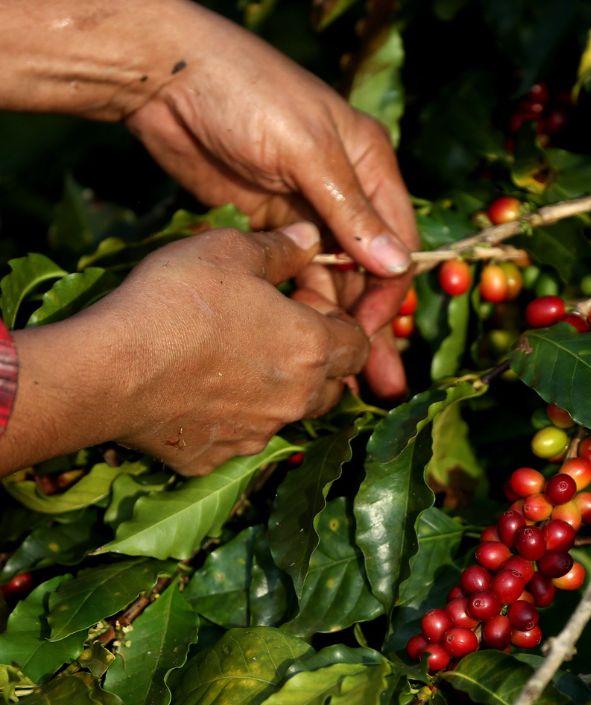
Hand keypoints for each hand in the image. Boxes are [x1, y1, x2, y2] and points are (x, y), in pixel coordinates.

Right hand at [2, 224, 369, 476]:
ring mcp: (258, 434)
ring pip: (288, 413)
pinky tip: (198, 392)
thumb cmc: (177, 302)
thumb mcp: (229, 251)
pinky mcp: (216, 458)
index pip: (360, 344)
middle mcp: (297, 399)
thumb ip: (279, 248)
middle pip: (332, 384)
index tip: (305, 303)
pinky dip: (231, 418)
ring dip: (278, 390)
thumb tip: (312, 237)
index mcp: (313, 349)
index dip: (339, 321)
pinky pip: (239, 437)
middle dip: (317, 360)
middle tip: (275, 332)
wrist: (108, 371)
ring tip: (238, 361)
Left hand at [122, 2, 415, 396]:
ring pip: (331, 282)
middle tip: (381, 383)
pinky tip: (301, 345)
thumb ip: (350, 210)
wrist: (167, 79)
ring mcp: (304, 213)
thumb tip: (397, 265)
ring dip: (337, 328)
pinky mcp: (266, 227)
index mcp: (370, 167)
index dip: (388, 292)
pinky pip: (292, 277)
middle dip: (373, 326)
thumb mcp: (307, 151)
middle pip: (368, 271)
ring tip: (343, 382)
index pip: (394, 241)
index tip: (371, 336)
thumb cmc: (249, 95)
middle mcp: (345, 195)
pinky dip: (299, 309)